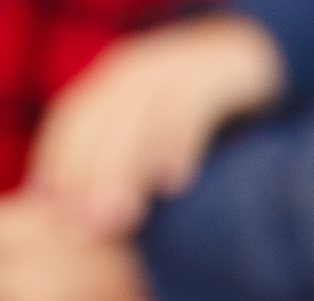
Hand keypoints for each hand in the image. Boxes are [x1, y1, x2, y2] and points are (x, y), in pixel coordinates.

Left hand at [27, 14, 284, 234]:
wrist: (254, 57)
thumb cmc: (203, 115)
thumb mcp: (157, 137)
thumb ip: (129, 168)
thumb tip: (98, 226)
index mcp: (112, 85)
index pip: (71, 123)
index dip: (60, 167)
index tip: (61, 219)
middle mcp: (134, 71)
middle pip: (98, 121)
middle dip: (88, 177)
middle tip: (90, 230)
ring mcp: (171, 65)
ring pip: (135, 115)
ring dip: (125, 168)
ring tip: (123, 218)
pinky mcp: (214, 69)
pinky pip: (187, 105)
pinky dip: (175, 142)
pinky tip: (174, 182)